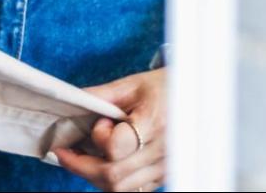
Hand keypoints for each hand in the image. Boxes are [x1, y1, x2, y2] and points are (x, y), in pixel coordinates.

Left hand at [50, 67, 164, 191]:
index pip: (116, 147)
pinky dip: (115, 182)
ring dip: (96, 176)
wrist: (200, 98)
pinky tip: (105, 165)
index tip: (99, 123)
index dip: (99, 138)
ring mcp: (165, 168)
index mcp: (154, 123)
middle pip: (114, 176)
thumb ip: (100, 95)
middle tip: (64, 152)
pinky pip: (135, 190)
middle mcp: (163, 152)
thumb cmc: (166, 87)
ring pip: (122, 188)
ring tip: (83, 158)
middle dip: (82, 166)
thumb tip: (71, 102)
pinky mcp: (165, 176)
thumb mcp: (133, 84)